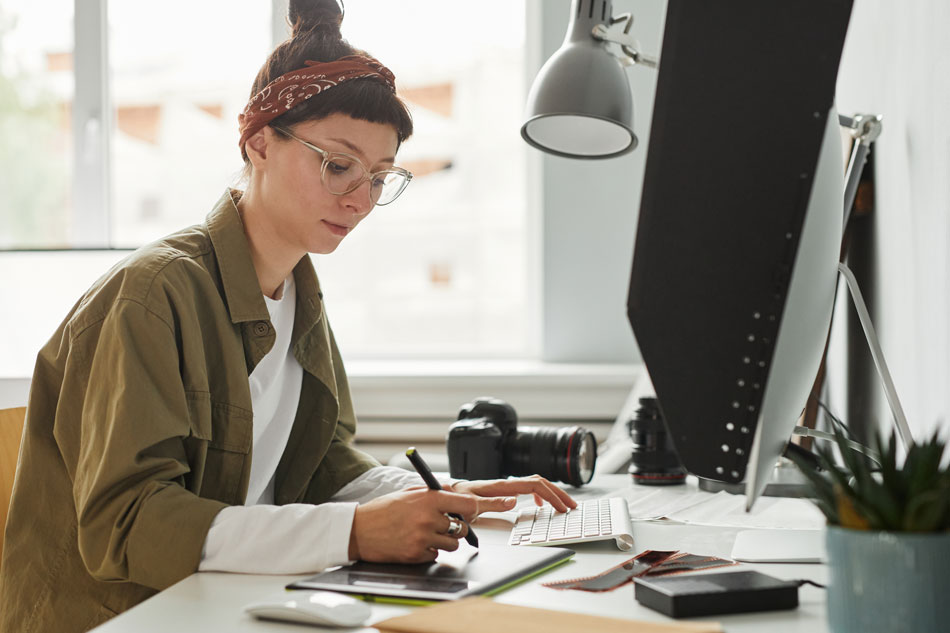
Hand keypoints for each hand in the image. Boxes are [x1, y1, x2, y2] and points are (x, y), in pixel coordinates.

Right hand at [347, 488, 515, 562]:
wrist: (358, 530)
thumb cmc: (383, 510)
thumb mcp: (409, 493)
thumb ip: (434, 493)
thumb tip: (454, 492)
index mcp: (428, 499)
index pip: (467, 503)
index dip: (488, 505)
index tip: (506, 503)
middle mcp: (428, 518)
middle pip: (462, 527)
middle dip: (457, 527)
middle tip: (442, 523)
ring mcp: (423, 538)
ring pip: (452, 543)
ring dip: (444, 540)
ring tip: (424, 532)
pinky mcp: (417, 555)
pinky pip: (437, 555)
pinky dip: (430, 551)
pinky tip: (414, 542)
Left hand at [451, 475, 577, 512]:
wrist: (444, 494)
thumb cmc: (455, 501)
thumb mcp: (471, 505)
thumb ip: (492, 503)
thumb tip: (514, 501)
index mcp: (502, 486)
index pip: (534, 485)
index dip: (551, 495)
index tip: (562, 507)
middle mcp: (506, 484)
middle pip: (540, 482)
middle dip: (558, 493)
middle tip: (571, 506)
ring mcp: (505, 486)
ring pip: (535, 484)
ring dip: (551, 493)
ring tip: (562, 505)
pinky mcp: (502, 491)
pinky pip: (527, 488)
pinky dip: (539, 494)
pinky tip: (539, 504)